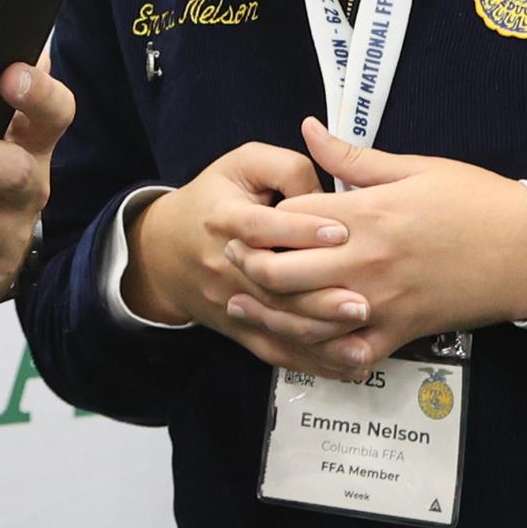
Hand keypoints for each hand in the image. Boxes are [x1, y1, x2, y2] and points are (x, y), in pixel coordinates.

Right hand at [128, 142, 373, 377]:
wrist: (164, 251)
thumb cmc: (215, 199)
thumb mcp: (243, 164)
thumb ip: (286, 169)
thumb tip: (326, 195)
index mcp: (223, 218)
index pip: (259, 227)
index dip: (300, 230)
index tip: (342, 232)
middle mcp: (225, 266)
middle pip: (271, 288)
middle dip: (319, 297)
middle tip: (362, 300)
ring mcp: (232, 303)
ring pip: (277, 325)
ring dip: (322, 334)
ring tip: (361, 331)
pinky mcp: (240, 329)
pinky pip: (277, 351)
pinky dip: (313, 361)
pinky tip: (348, 362)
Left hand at [257, 119, 526, 374]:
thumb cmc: (474, 200)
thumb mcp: (414, 167)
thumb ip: (352, 155)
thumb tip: (307, 127)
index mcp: (366, 213)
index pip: (289, 218)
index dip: (262, 219)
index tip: (248, 218)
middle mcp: (366, 260)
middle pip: (282, 272)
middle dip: (250, 266)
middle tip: (234, 260)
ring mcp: (381, 301)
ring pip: (305, 320)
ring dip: (270, 314)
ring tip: (245, 303)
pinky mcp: (400, 331)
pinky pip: (349, 353)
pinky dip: (320, 353)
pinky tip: (299, 344)